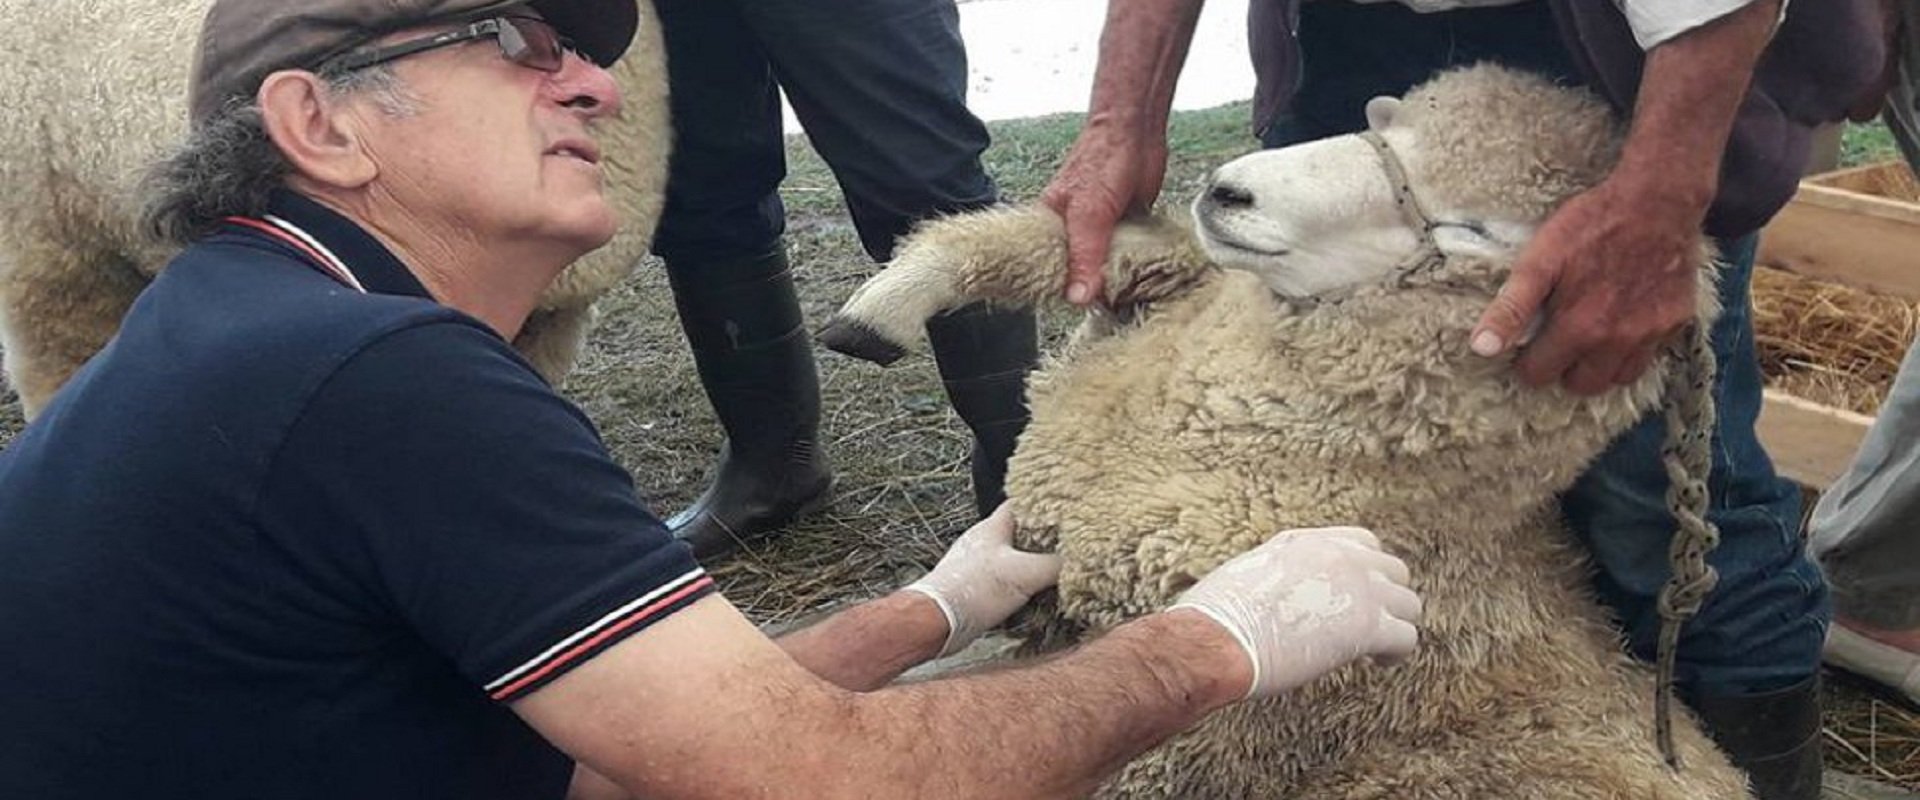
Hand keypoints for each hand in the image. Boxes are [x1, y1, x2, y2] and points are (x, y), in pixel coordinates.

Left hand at [904, 504, 1062, 656]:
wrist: (935, 622)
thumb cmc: (973, 590)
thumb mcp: (1024, 573)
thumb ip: (1055, 564)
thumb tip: (1082, 560)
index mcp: (993, 528)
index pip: (1021, 503)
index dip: (1044, 501)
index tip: (1067, 506)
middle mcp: (985, 543)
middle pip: (1020, 531)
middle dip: (1044, 537)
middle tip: (1070, 543)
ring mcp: (979, 566)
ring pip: (1014, 557)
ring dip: (1034, 564)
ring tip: (1060, 570)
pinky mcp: (977, 589)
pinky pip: (1007, 581)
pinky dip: (1023, 585)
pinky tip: (1037, 595)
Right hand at [1041, 116, 1169, 305]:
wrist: (1137, 131)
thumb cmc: (1103, 158)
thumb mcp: (1089, 214)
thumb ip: (1084, 256)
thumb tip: (1077, 297)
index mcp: (1052, 225)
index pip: (1048, 268)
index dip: (1057, 290)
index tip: (1071, 312)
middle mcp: (1075, 230)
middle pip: (1079, 271)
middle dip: (1092, 288)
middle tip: (1106, 308)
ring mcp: (1102, 230)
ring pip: (1106, 266)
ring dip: (1117, 279)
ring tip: (1126, 301)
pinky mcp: (1126, 228)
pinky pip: (1128, 255)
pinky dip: (1135, 265)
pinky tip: (1141, 280)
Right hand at [1170, 526, 1421, 699]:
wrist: (1215, 639)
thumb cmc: (1215, 619)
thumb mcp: (1244, 575)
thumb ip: (1273, 575)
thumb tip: (1266, 595)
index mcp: (1306, 542)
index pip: (1361, 542)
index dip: (1365, 571)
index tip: (1354, 595)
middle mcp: (1338, 556)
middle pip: (1393, 569)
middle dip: (1386, 597)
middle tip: (1369, 623)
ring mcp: (1359, 588)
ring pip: (1409, 603)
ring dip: (1396, 624)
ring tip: (1378, 648)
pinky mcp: (1368, 625)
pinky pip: (1407, 638)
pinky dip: (1396, 654)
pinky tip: (1378, 663)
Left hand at [1469, 175, 1702, 394]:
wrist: (1657, 200)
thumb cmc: (1591, 225)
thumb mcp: (1539, 260)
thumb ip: (1511, 307)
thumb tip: (1482, 348)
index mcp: (1580, 328)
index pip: (1540, 375)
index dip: (1528, 360)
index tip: (1528, 342)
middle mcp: (1618, 341)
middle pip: (1581, 385)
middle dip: (1563, 368)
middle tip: (1558, 340)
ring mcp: (1651, 334)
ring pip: (1618, 378)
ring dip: (1599, 366)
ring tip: (1588, 337)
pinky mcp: (1676, 322)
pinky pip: (1649, 355)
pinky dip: (1632, 349)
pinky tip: (1621, 323)